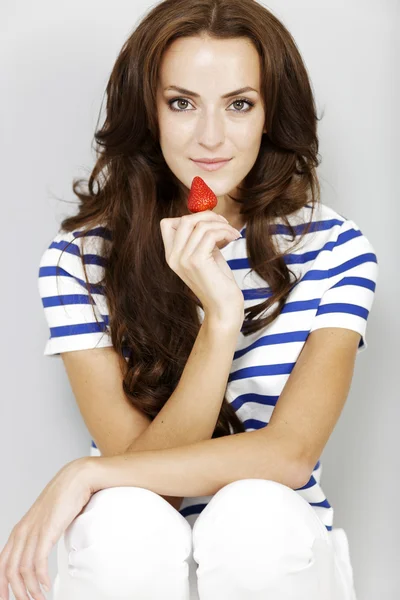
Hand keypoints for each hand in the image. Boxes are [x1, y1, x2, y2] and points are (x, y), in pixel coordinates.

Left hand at [0, 458, 93, 599]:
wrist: (76, 479)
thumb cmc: (65, 498)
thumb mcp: (46, 521)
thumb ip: (40, 537)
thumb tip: (42, 556)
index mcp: (19, 530)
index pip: (1, 564)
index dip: (1, 586)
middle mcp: (21, 532)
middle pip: (8, 571)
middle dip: (16, 593)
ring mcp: (33, 531)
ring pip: (22, 570)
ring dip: (30, 590)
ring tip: (40, 599)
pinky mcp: (46, 531)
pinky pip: (38, 562)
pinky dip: (40, 579)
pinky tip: (46, 587)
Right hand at [160, 210, 243, 323]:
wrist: (223, 307)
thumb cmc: (218, 281)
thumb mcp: (205, 254)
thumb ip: (200, 238)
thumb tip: (206, 215)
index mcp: (171, 255)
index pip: (167, 223)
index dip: (190, 218)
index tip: (210, 224)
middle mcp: (173, 257)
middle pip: (184, 220)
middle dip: (208, 216)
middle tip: (225, 224)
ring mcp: (183, 259)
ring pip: (200, 225)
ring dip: (221, 224)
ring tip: (233, 233)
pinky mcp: (196, 261)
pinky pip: (210, 234)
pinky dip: (225, 231)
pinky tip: (234, 238)